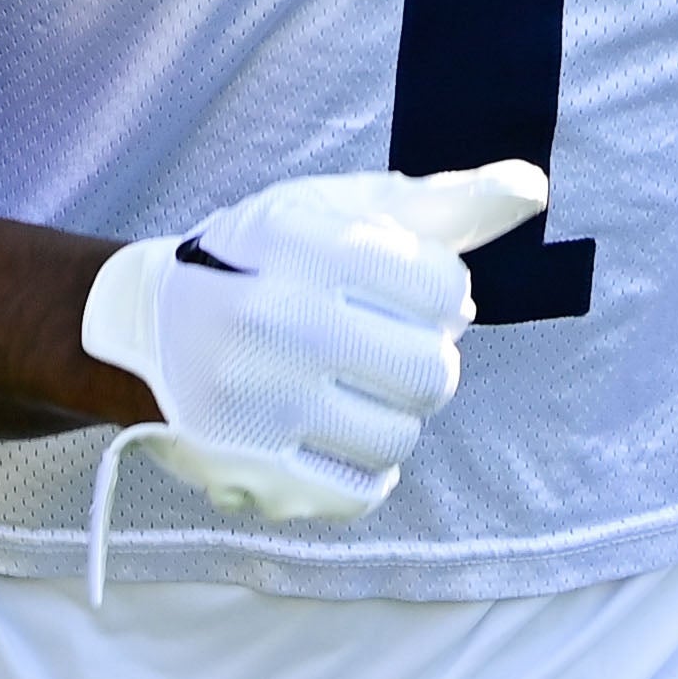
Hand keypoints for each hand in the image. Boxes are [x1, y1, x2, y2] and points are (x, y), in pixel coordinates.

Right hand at [78, 160, 550, 530]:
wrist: (145, 326)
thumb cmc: (263, 258)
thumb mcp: (337, 208)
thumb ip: (442, 204)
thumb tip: (531, 188)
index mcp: (302, 245)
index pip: (445, 288)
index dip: (439, 293)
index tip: (402, 293)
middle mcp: (276, 322)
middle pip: (432, 373)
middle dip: (424, 361)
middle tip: (386, 348)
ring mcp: (258, 404)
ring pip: (400, 435)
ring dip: (393, 414)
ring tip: (353, 388)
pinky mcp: (247, 470)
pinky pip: (360, 490)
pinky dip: (364, 465)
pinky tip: (338, 431)